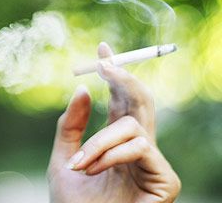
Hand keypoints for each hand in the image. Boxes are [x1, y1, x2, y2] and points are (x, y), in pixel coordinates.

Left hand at [47, 42, 180, 202]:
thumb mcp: (63, 159)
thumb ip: (71, 126)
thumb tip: (84, 88)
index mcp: (115, 141)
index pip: (121, 100)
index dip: (114, 73)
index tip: (102, 48)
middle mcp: (136, 147)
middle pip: (140, 101)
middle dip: (122, 78)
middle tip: (104, 64)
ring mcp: (153, 163)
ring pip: (131, 126)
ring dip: (98, 141)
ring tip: (79, 165)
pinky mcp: (166, 180)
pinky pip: (139, 148)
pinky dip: (111, 154)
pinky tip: (94, 169)